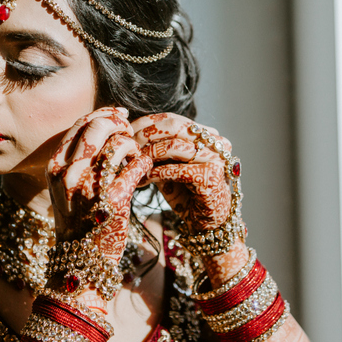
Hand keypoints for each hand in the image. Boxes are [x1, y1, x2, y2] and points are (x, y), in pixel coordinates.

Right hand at [47, 107, 152, 261]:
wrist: (81, 258)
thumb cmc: (78, 218)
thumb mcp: (65, 185)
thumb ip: (77, 157)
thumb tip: (103, 122)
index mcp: (55, 167)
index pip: (80, 124)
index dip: (103, 114)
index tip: (118, 114)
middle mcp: (69, 174)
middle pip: (97, 127)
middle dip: (118, 123)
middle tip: (129, 131)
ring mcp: (90, 187)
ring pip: (117, 144)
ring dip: (131, 143)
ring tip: (134, 153)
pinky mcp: (114, 200)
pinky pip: (136, 166)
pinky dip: (143, 162)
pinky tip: (143, 167)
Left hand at [132, 113, 232, 232]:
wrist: (208, 222)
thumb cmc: (187, 193)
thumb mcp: (169, 166)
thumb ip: (156, 151)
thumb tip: (127, 137)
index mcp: (206, 134)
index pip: (171, 119)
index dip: (146, 123)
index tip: (126, 133)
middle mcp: (214, 142)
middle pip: (173, 125)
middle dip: (145, 134)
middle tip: (129, 146)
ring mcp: (215, 158)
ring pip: (174, 146)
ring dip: (149, 154)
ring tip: (135, 164)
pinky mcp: (211, 177)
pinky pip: (177, 170)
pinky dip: (156, 173)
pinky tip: (144, 179)